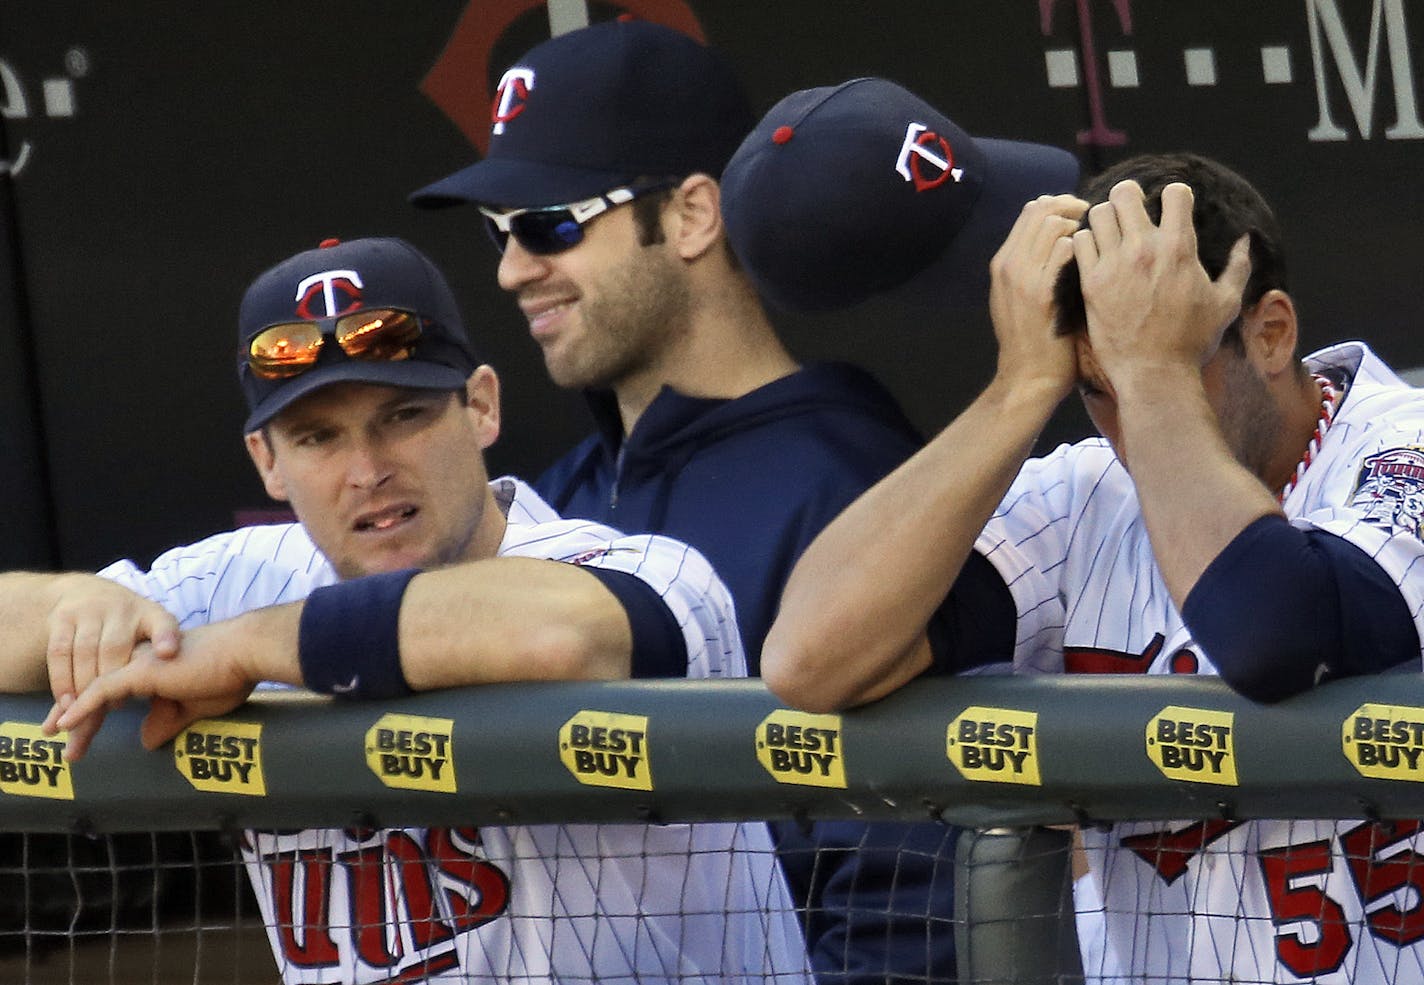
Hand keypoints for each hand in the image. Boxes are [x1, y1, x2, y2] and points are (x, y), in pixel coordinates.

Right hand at [40, 575, 179, 752]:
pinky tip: (66, 704)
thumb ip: (160, 662)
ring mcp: (90, 611)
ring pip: (84, 652)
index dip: (166, 637)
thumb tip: (169, 713)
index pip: (163, 623)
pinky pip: (60, 653)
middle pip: (114, 648)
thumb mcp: (151, 635)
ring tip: (85, 713)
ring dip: (84, 687)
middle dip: (112, 682)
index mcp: (152, 614)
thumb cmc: (129, 628)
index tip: (169, 653)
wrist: (88, 593)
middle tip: (114, 709)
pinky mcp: (62, 618)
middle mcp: (121, 608)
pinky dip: (62, 681)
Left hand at [54, 623, 256, 759]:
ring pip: (97, 691)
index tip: (81, 729)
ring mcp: (140, 664)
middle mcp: (142, 661)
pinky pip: (102, 690)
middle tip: (57, 735)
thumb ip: (169, 720)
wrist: (247, 653)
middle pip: (99, 688)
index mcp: (156, 668)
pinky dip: (82, 707)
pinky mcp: (142, 671)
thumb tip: (147, 740)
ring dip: (76, 716)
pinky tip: (65, 722)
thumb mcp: (197, 706)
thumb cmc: (232, 675)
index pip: (117, 689)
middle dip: (77, 713)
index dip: (98, 708)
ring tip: (57, 737)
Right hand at [988, 194, 1088, 401]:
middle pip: (1041, 209)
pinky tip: (1099, 261)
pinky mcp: (1042, 293)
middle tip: (1098, 221)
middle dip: (1073, 207)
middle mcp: (1009, 265)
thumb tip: (1061, 239)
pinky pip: (1065, 249)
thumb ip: (1032, 267)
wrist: (1028, 378)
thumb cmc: (1035, 341)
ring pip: (1053, 224)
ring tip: (1100, 242)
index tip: (1083, 215)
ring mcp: (1023, 278)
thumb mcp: (1019, 299)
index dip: (1061, 205)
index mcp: (1003, 263)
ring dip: (1082, 226)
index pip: (1031, 211)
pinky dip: (1084, 247)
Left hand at [1072, 180, 1250, 385]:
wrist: (1154, 373)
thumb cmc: (1192, 341)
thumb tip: (1246, 241)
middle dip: (1130, 197)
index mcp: (1179, 248)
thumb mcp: (1225, 303)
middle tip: (1132, 212)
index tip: (1170, 208)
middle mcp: (1144, 250)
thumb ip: (1238, 267)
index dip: (1173, 195)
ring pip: (1098, 214)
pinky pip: (1079, 243)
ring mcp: (1114, 265)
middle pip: (1126, 193)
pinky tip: (1094, 254)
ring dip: (1105, 218)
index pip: (1174, 193)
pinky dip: (1085, 242)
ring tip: (1111, 233)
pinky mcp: (1090, 283)